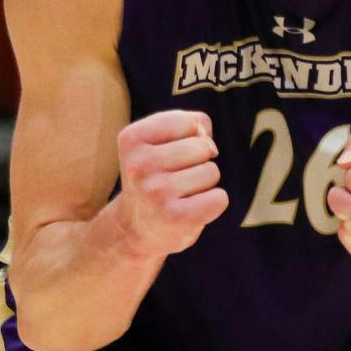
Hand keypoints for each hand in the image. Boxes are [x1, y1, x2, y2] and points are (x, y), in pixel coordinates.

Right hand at [109, 110, 226, 259]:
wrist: (134, 228)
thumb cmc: (156, 176)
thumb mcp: (159, 141)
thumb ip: (189, 124)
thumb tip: (209, 140)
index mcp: (131, 138)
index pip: (188, 122)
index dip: (190, 136)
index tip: (169, 154)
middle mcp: (139, 165)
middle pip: (203, 146)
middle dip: (199, 161)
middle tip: (175, 178)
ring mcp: (157, 192)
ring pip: (212, 171)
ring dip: (204, 183)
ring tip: (181, 194)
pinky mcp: (176, 217)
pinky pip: (219, 198)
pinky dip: (213, 203)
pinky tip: (191, 209)